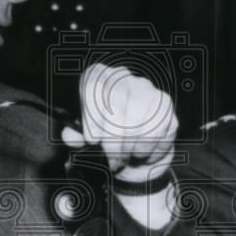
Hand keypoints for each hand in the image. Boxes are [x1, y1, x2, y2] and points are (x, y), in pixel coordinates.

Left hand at [61, 63, 177, 180]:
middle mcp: (122, 77)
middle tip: (111, 159)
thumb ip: (75, 136)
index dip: (92, 114)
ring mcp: (146, 88)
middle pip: (117, 102)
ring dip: (130, 147)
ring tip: (125, 158)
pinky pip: (157, 130)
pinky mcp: (165, 105)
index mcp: (96, 78)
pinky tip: (141, 154)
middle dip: (113, 138)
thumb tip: (70, 135)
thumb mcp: (86, 138)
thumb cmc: (107, 140)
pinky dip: (147, 149)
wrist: (136, 154)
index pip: (93, 85)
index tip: (92, 140)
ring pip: (138, 118)